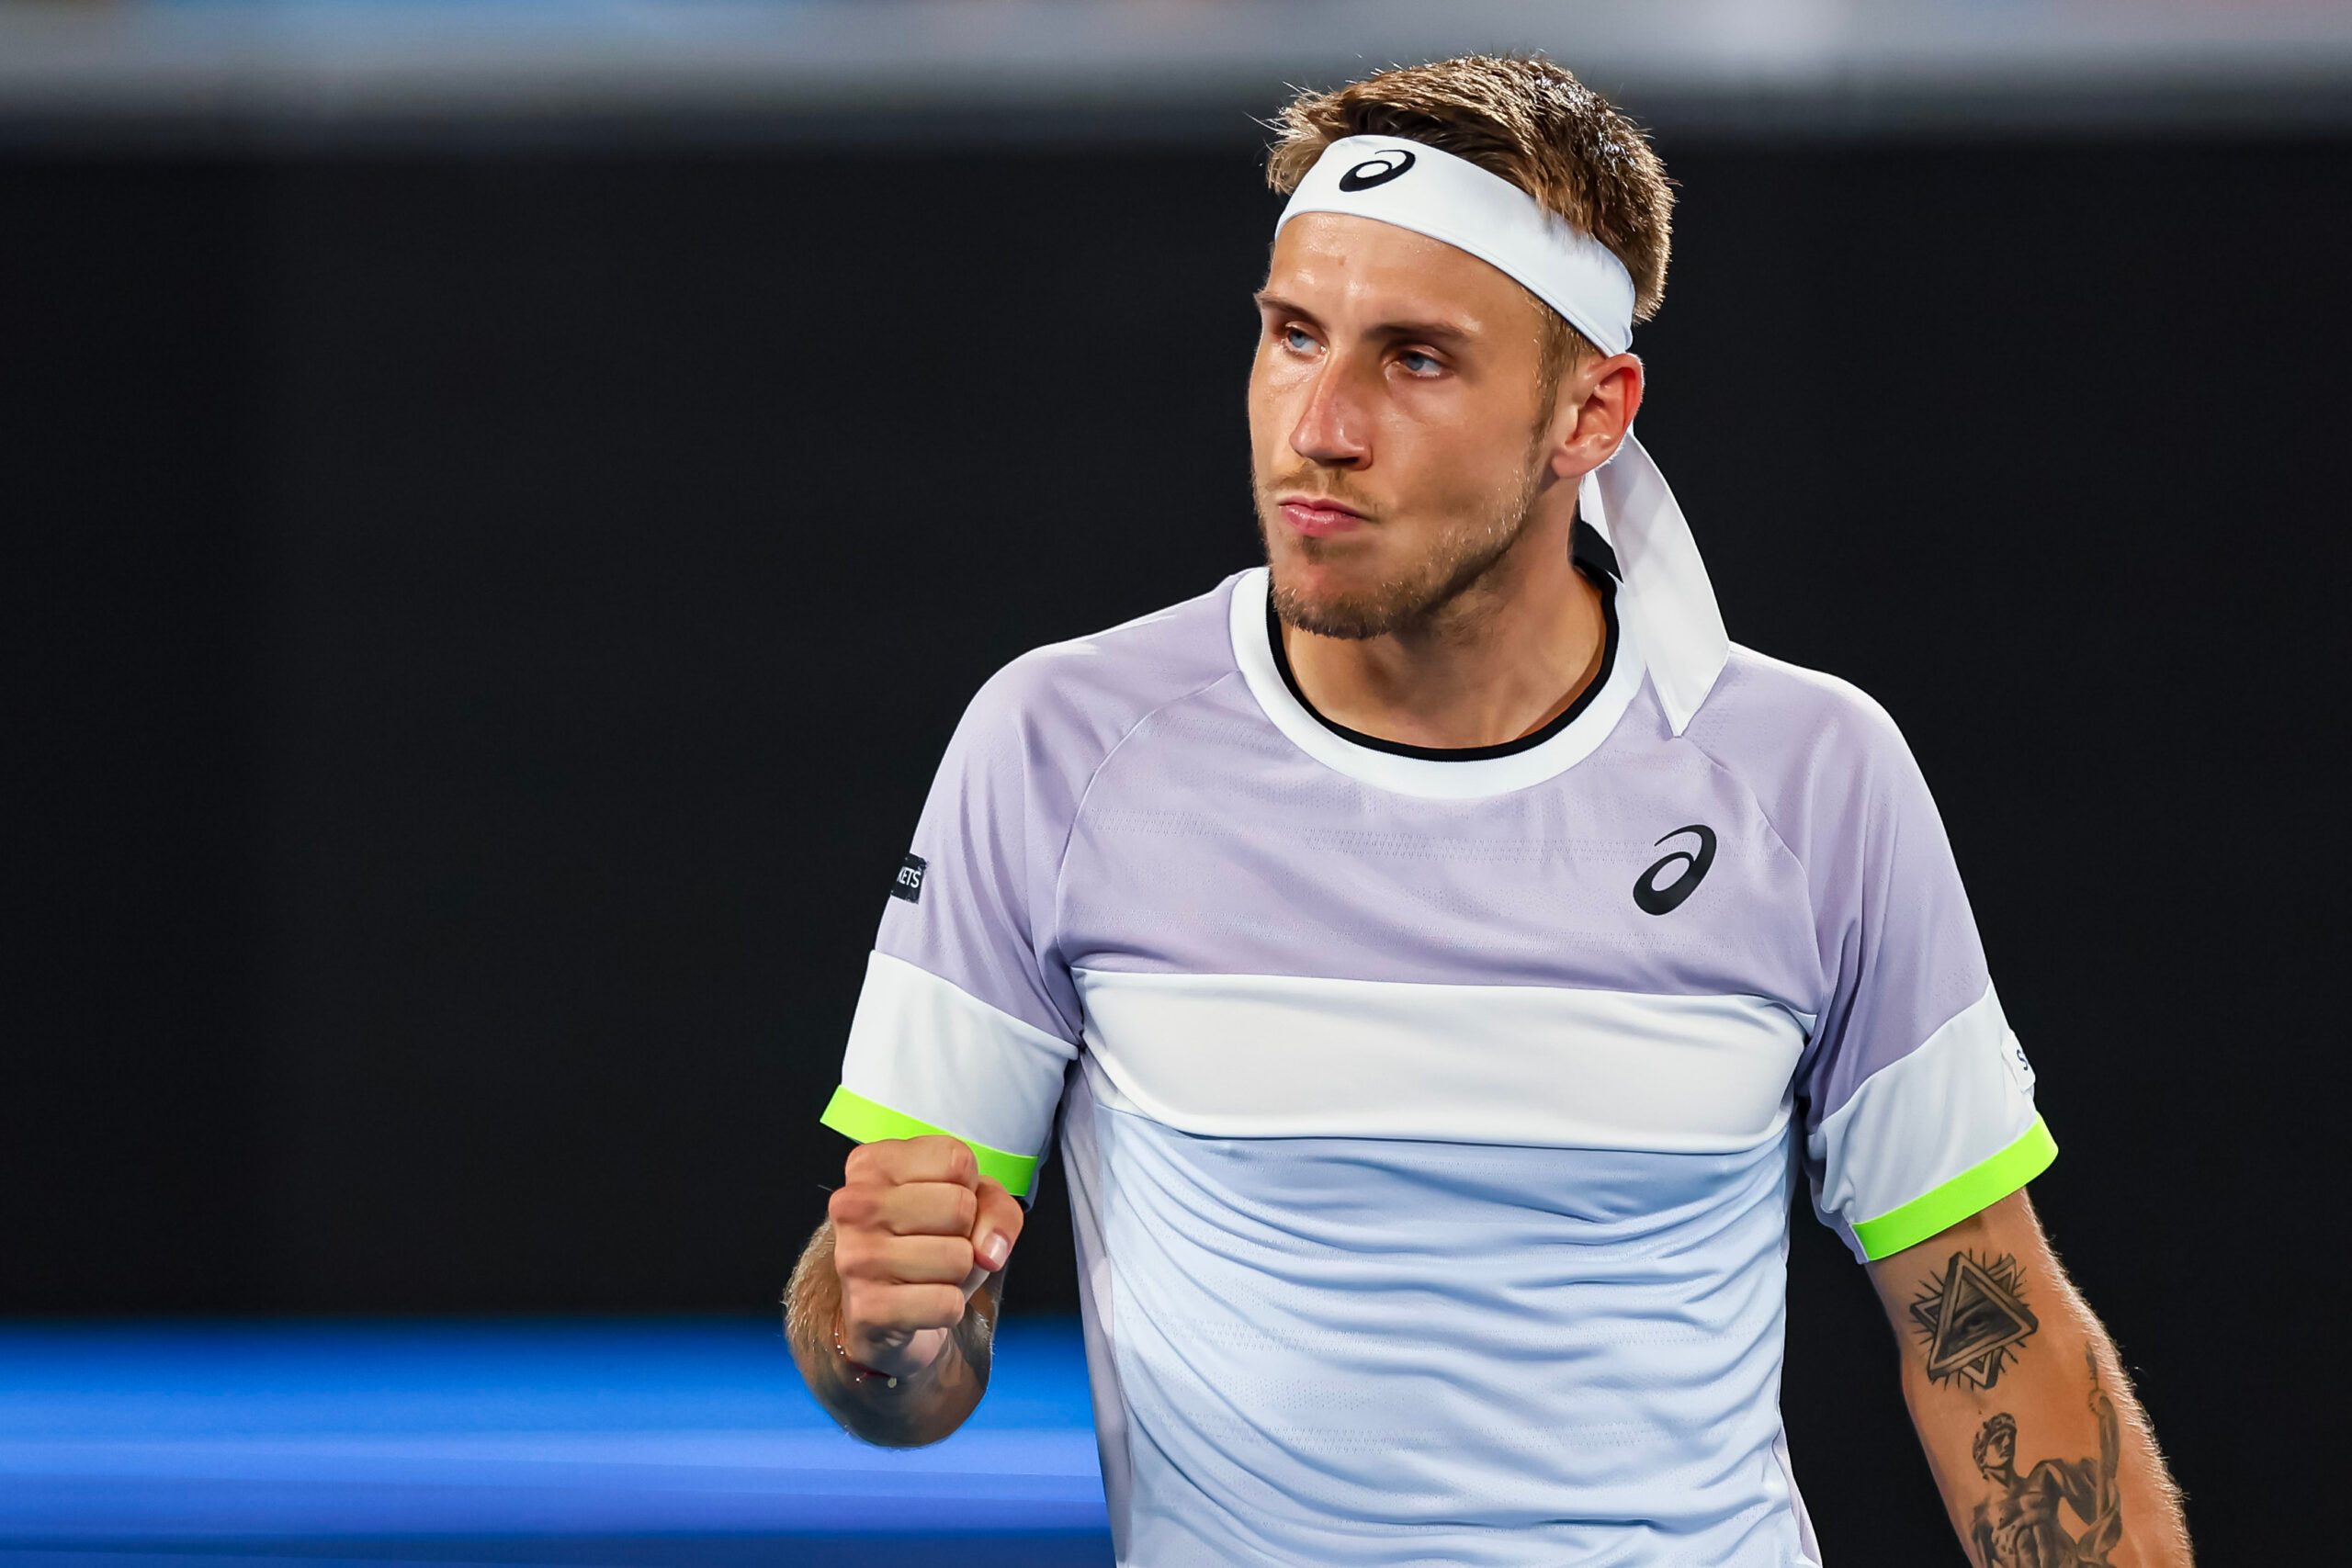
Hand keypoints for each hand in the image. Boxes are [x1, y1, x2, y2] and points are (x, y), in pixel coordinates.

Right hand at [826, 1134, 1023, 1380]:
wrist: (882, 1314)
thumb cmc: (926, 1243)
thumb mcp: (968, 1204)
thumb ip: (996, 1207)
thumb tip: (990, 1251)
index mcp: (871, 1163)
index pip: (957, 1160)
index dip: (967, 1189)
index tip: (938, 1206)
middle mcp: (853, 1204)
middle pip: (960, 1206)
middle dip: (965, 1233)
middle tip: (935, 1244)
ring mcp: (854, 1257)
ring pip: (958, 1258)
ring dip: (957, 1274)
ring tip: (926, 1274)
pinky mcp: (866, 1308)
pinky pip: (946, 1304)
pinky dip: (948, 1309)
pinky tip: (918, 1302)